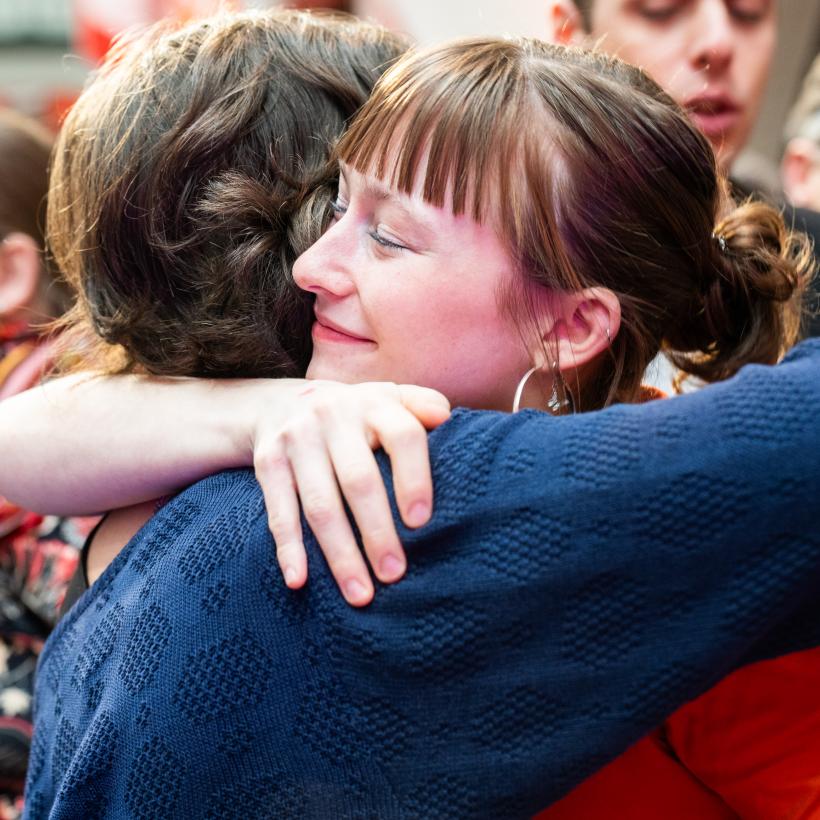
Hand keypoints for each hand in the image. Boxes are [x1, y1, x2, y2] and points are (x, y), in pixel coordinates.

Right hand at [252, 380, 449, 605]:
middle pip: (359, 480)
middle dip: (377, 531)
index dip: (414, 478)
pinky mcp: (268, 462)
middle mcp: (333, 417)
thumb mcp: (387, 398)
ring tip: (360, 594)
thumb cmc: (356, 414)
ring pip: (320, 504)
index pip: (402, 436)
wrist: (281, 402)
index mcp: (373, 404)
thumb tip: (445, 417)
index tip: (420, 523)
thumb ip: (420, 404)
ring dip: (340, 553)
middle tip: (394, 574)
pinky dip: (288, 548)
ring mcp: (297, 439)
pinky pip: (278, 511)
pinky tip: (298, 580)